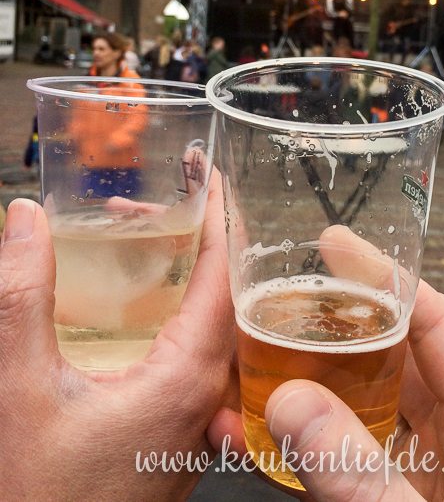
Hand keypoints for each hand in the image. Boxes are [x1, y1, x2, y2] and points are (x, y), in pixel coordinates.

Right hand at [0, 171, 235, 501]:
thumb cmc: (37, 495)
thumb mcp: (19, 388)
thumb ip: (22, 298)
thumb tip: (27, 221)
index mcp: (186, 379)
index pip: (224, 275)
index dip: (218, 216)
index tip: (210, 174)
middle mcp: (206, 397)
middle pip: (223, 292)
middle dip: (197, 234)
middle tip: (167, 193)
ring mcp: (197, 418)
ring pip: (213, 323)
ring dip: (186, 271)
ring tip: (151, 231)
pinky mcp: (178, 431)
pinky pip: (200, 352)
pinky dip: (180, 308)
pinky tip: (155, 295)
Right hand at [208, 280, 443, 500]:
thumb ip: (359, 473)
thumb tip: (294, 401)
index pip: (439, 326)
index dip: (388, 280)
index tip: (338, 247)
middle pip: (394, 357)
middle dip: (337, 324)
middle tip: (285, 295)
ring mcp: (417, 477)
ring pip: (360, 403)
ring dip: (307, 376)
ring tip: (258, 349)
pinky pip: (338, 453)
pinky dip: (295, 437)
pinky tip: (250, 426)